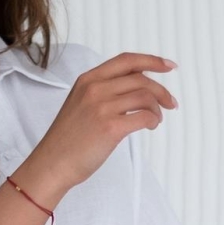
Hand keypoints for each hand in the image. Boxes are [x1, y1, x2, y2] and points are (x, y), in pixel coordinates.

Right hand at [33, 51, 177, 190]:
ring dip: (157, 108)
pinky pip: (144, 116)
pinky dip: (153, 120)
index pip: (126, 61)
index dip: (151, 60)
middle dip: (162, 90)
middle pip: (141, 78)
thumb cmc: (67, 139)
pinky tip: (150, 126)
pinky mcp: (110, 127)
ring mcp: (102, 107)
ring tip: (155, 120)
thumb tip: (137, 87)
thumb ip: (103, 91)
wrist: (52, 164)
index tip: (168, 66)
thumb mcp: (80, 103)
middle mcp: (95, 88)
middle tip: (171, 103)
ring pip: (145, 96)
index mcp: (87, 80)